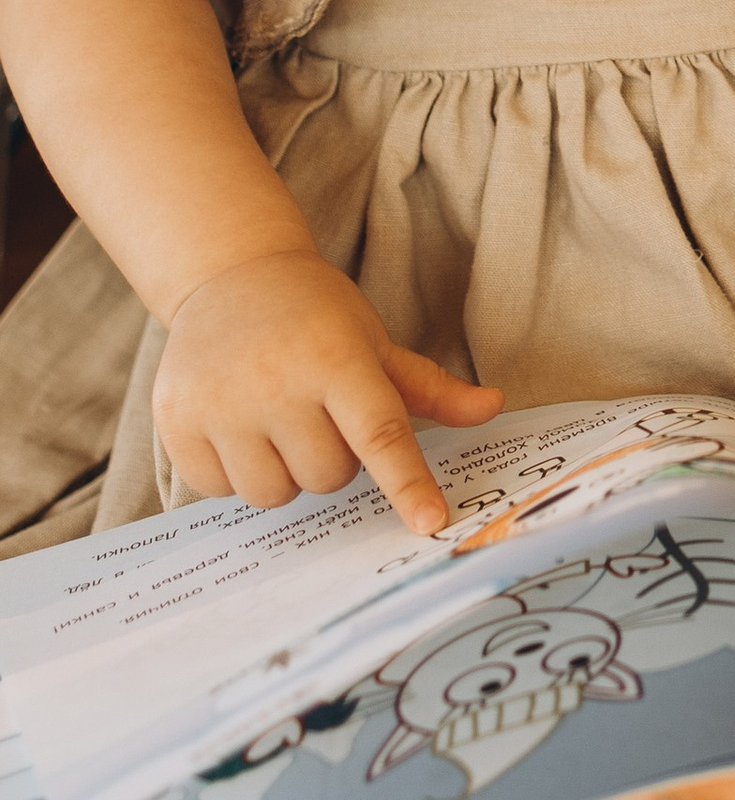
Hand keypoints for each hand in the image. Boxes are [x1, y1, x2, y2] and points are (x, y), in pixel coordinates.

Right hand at [155, 249, 502, 535]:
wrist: (232, 274)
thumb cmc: (317, 315)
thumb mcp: (375, 341)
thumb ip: (430, 387)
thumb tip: (492, 408)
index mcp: (337, 359)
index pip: (380, 433)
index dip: (408, 484)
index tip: (431, 524)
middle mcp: (277, 382)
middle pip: (328, 478)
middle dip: (334, 460)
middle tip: (320, 414)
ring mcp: (220, 403)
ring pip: (275, 495)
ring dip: (286, 473)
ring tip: (280, 421)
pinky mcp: (176, 421)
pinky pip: (220, 491)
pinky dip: (236, 471)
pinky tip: (237, 423)